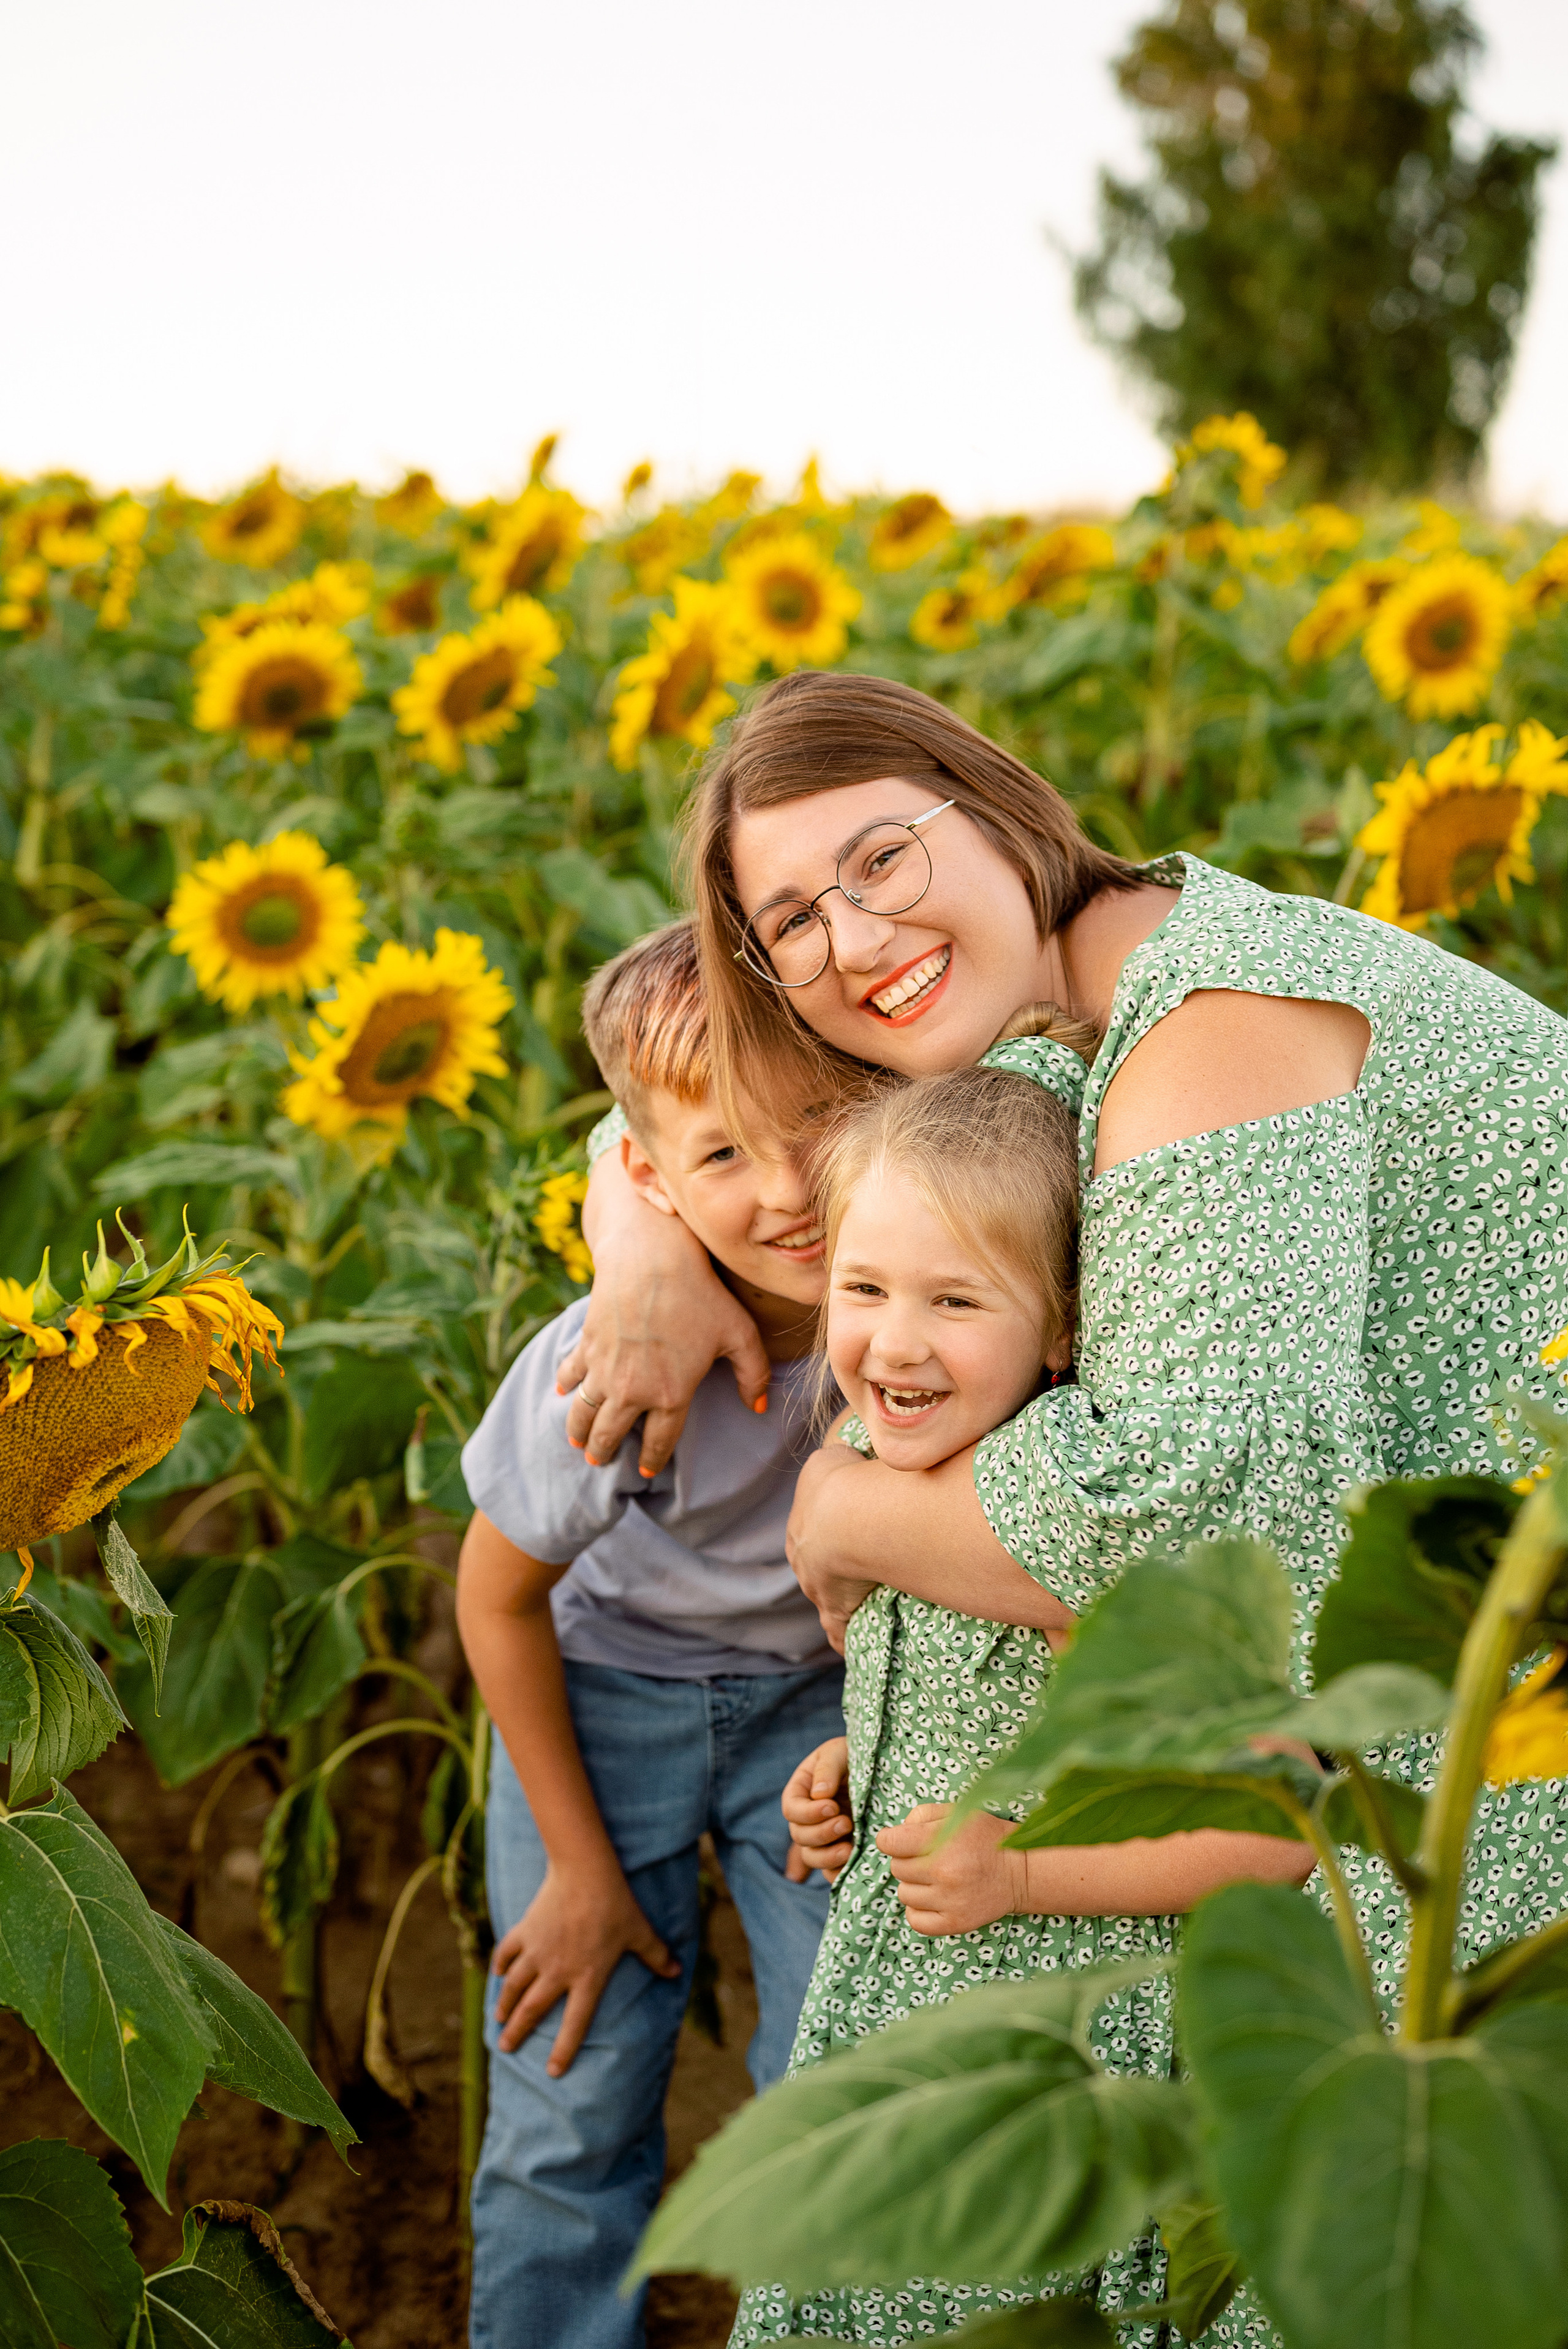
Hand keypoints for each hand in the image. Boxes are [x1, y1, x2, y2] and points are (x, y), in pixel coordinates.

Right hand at [492, 1858, 680, 2072]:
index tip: (552, 2072)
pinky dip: (499, 1966)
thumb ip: (656, 1955)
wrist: (585, 1872)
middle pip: (532, 2010)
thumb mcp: (640, 1932)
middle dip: (518, 2033)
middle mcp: (558, 1971)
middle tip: (505, 2048)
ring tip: (498, 2020)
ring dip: (504, 2005)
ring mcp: (537, 1952)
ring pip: (514, 1987)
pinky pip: (506, 1954)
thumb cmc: (616, 1903)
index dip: (563, 2050)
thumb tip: (677, 1971)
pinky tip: (497, 1975)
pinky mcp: (524, 1931)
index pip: (575, 2024)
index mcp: (587, 1978)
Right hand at [556, 1154, 769, 1476]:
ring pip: (583, 1413)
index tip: (646, 1471)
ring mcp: (604, 1369)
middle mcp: (632, 1390)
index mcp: (671, 1395)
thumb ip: (752, 1374)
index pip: (657, 1442)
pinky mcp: (587, 1345)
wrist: (652, 1257)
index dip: (651, 1460)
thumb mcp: (739, 1334)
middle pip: (610, 1435)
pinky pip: (570, 1373)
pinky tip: (563, 1391)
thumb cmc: (702, 1293)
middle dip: (604, 1452)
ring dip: (579, 1430)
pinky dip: (565, 1384)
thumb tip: (759, 1407)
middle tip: (600, 1460)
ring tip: (579, 1441)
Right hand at [782, 1737, 852, 1884]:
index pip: (792, 1810)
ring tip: (849, 1849)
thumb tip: (819, 1795)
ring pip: (811, 1856)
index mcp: (800, 1791)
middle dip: (821, 1833)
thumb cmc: (851, 1755)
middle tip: (846, 1823)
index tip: (832, 1807)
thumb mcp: (838, 1753)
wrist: (877, 1767)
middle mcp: (806, 1817)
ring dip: (827, 1857)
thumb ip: (827, 1770)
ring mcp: (822, 1836)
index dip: (808, 1813)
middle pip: (800, 1836)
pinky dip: (838, 1872)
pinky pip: (830, 1870)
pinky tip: (853, 1863)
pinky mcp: (839, 1848)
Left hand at [786, 1445, 879, 1652]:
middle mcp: (802, 1561)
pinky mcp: (836, 1611)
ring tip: (864, 1606)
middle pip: (817, 1570)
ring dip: (843, 1602)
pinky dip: (845, 1639)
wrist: (848, 1514)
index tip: (848, 1541)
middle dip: (834, 1571)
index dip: (831, 1538)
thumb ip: (837, 1464)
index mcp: (800, 1526)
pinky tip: (854, 1647)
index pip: (813, 1537)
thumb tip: (850, 1463)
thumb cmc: (841, 1481)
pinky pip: (839, 1631)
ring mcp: (818, 1589)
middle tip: (862, 1571)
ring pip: (827, 1600)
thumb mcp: (832, 1459)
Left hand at [875, 1804, 1028, 1936]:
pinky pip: (914, 1920)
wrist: (1022, 1872)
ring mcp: (948, 1902)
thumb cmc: (987, 1838)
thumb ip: (922, 1815)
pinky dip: (919, 1910)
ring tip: (937, 1878)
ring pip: (904, 1894)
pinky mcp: (954, 1923)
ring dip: (915, 1885)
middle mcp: (943, 1873)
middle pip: (896, 1868)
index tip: (901, 1841)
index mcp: (941, 1841)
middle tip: (930, 1858)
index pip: (888, 1843)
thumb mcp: (958, 1812)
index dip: (892, 1839)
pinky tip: (935, 1898)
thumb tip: (894, 1835)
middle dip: (908, 1860)